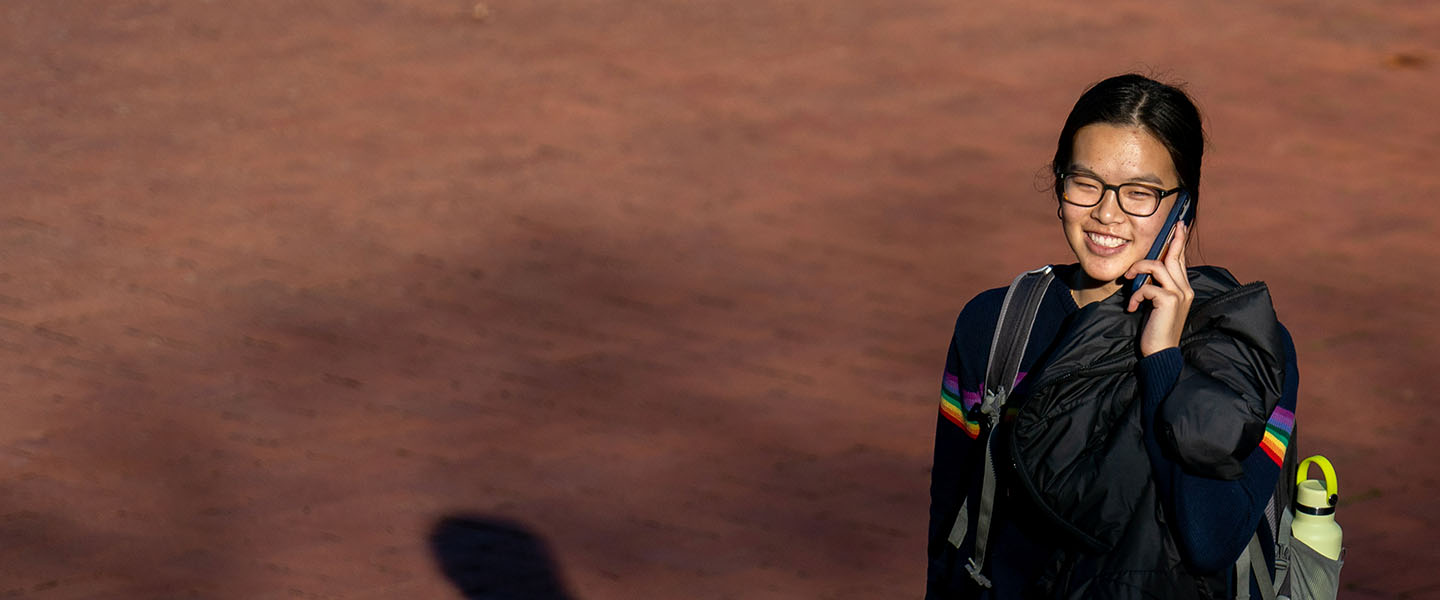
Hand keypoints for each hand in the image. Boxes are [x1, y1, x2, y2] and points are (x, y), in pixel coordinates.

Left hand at [1126, 223, 1192, 356]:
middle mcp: (1185, 289)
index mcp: (1184, 289)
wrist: (1160, 352)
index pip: (1181, 260)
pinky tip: (1133, 307)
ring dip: (1139, 270)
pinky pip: (1147, 286)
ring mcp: (1179, 294)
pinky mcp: (1169, 301)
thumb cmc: (1155, 329)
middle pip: (1175, 257)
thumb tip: (1145, 271)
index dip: (1179, 242)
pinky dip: (1136, 295)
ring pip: (1158, 267)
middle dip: (1171, 239)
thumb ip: (1156, 287)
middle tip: (1172, 225)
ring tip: (1128, 279)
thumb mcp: (1157, 304)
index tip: (1179, 226)